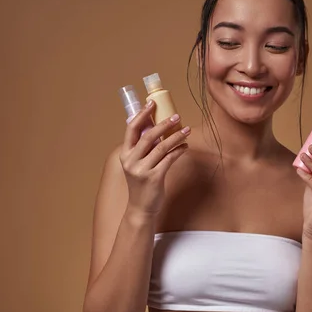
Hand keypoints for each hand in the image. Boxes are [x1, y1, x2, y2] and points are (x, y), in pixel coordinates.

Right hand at [119, 100, 189, 215]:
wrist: (141, 208)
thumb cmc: (142, 183)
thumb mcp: (137, 164)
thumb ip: (144, 148)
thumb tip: (158, 127)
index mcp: (125, 154)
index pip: (131, 129)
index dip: (142, 114)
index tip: (151, 103)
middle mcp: (131, 160)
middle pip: (148, 135)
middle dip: (164, 123)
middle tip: (177, 116)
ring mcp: (142, 170)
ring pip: (162, 146)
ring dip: (176, 136)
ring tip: (186, 129)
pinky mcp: (154, 177)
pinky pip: (169, 159)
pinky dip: (179, 150)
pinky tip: (185, 146)